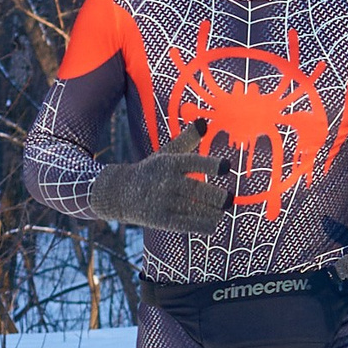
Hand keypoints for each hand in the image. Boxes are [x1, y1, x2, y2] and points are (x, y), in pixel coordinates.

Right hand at [85, 123, 231, 232]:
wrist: (118, 192)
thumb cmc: (152, 170)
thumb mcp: (167, 153)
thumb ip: (187, 139)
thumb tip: (204, 121)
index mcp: (170, 162)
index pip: (193, 162)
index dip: (211, 164)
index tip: (226, 166)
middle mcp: (166, 181)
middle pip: (197, 190)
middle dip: (218, 197)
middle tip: (229, 199)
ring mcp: (162, 201)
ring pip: (194, 209)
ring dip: (213, 213)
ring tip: (222, 211)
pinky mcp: (160, 219)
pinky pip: (186, 225)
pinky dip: (203, 226)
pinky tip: (213, 225)